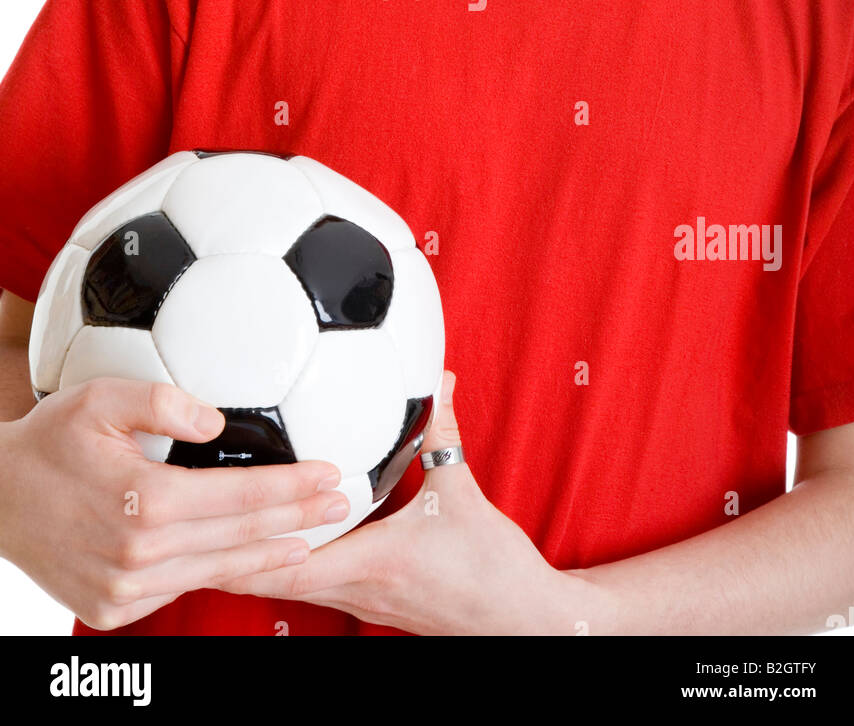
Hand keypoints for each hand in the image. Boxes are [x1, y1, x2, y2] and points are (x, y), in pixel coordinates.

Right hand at [0, 377, 348, 629]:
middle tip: (339, 505)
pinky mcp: (115, 607)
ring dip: (268, 553)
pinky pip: (181, 585)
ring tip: (307, 537)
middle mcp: (140, 555)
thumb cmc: (50, 440)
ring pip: (216, 569)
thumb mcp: (101, 398)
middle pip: (241, 538)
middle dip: (298, 520)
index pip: (241, 497)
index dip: (291, 488)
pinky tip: (248, 555)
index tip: (329, 475)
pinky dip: (220, 570)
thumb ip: (164, 402)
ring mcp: (126, 589)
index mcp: (146, 503)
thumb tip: (218, 422)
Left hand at [217, 372, 563, 634]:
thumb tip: (439, 377)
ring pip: (285, 585)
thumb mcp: (463, 489)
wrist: (523, 624)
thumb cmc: (493, 567)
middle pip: (268, 576)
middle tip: (183, 519)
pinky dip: (286, 563)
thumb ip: (443, 430)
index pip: (285, 559)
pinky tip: (278, 540)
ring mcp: (359, 600)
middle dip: (223, 553)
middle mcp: (353, 586)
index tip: (203, 511)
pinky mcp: (372, 601)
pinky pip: (314, 584)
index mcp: (369, 561)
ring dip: (249, 560)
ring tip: (211, 527)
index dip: (239, 541)